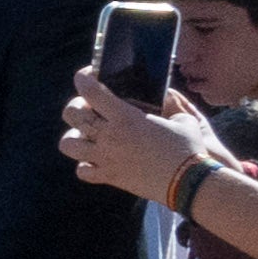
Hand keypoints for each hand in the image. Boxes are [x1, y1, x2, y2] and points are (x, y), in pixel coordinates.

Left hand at [57, 71, 215, 205]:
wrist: (189, 182)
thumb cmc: (189, 147)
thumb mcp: (183, 119)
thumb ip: (169, 106)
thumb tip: (165, 97)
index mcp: (126, 117)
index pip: (90, 91)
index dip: (83, 78)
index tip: (87, 75)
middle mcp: (109, 136)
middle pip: (72, 114)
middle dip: (76, 106)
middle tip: (90, 108)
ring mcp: (105, 158)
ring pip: (67, 144)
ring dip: (74, 136)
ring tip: (88, 136)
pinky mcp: (108, 177)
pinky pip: (82, 171)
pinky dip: (85, 165)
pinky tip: (98, 161)